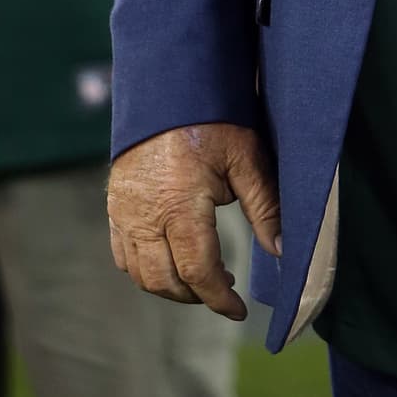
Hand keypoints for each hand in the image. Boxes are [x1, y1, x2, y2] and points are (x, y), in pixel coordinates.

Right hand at [107, 122, 280, 319]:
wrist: (166, 86)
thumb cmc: (211, 118)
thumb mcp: (246, 157)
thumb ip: (264, 206)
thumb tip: (282, 249)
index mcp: (179, 205)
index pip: (197, 272)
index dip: (218, 298)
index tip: (239, 310)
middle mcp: (144, 216)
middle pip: (165, 281)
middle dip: (196, 295)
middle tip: (224, 288)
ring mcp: (123, 212)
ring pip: (140, 273)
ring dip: (170, 285)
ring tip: (202, 276)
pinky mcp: (114, 205)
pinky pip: (123, 254)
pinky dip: (145, 268)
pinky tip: (171, 258)